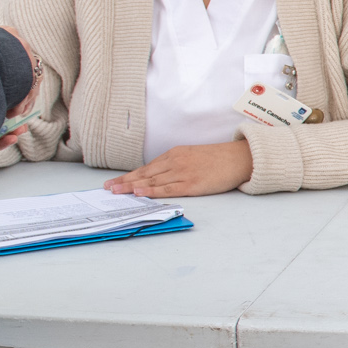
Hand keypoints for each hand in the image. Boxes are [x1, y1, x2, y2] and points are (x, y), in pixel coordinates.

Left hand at [110, 138, 254, 197]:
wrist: (239, 158)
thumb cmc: (218, 159)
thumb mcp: (192, 156)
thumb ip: (176, 164)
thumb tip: (160, 178)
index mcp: (174, 154)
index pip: (146, 167)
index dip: (128, 176)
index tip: (114, 182)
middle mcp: (175, 162)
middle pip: (145, 173)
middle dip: (125, 181)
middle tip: (108, 188)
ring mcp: (183, 173)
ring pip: (153, 181)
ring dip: (133, 187)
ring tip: (117, 192)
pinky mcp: (192, 183)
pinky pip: (168, 189)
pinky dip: (153, 191)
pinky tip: (140, 193)